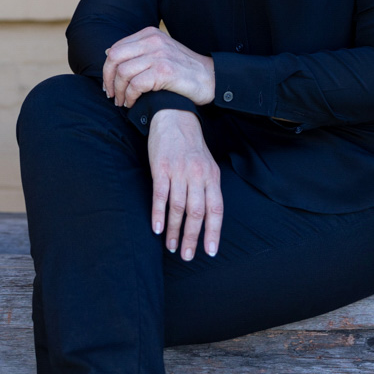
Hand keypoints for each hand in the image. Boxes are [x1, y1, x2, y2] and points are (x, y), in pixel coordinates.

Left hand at [103, 26, 215, 108]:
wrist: (211, 78)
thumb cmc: (184, 69)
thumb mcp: (161, 51)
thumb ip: (138, 50)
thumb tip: (109, 52)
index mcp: (150, 34)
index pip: (116, 48)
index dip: (108, 68)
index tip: (108, 84)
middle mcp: (153, 41)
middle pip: (115, 58)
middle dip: (108, 79)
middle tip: (111, 95)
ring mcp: (159, 55)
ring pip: (123, 73)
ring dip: (119, 92)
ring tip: (122, 102)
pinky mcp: (164, 72)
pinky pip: (135, 85)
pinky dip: (130, 97)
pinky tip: (132, 103)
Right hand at [147, 109, 222, 259]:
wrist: (174, 117)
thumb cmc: (191, 146)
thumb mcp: (207, 165)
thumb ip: (208, 188)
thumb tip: (208, 218)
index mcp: (212, 176)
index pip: (216, 209)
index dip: (214, 231)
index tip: (211, 251)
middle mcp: (197, 175)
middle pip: (197, 212)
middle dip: (193, 237)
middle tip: (187, 256)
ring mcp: (179, 171)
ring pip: (178, 207)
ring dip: (174, 230)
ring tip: (172, 247)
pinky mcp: (161, 168)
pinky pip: (160, 195)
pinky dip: (158, 213)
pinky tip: (157, 228)